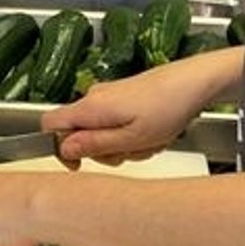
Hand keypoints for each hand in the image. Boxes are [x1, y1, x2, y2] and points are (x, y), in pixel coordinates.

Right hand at [40, 48, 240, 166]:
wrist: (194, 81)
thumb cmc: (168, 109)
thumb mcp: (131, 138)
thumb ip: (94, 145)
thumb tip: (64, 149)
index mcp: (90, 107)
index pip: (50, 124)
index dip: (57, 147)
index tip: (79, 164)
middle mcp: (94, 97)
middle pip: (78, 132)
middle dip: (102, 150)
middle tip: (130, 152)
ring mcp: (109, 95)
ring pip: (100, 130)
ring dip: (122, 144)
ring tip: (149, 141)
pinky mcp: (123, 95)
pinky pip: (116, 122)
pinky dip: (132, 134)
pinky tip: (154, 133)